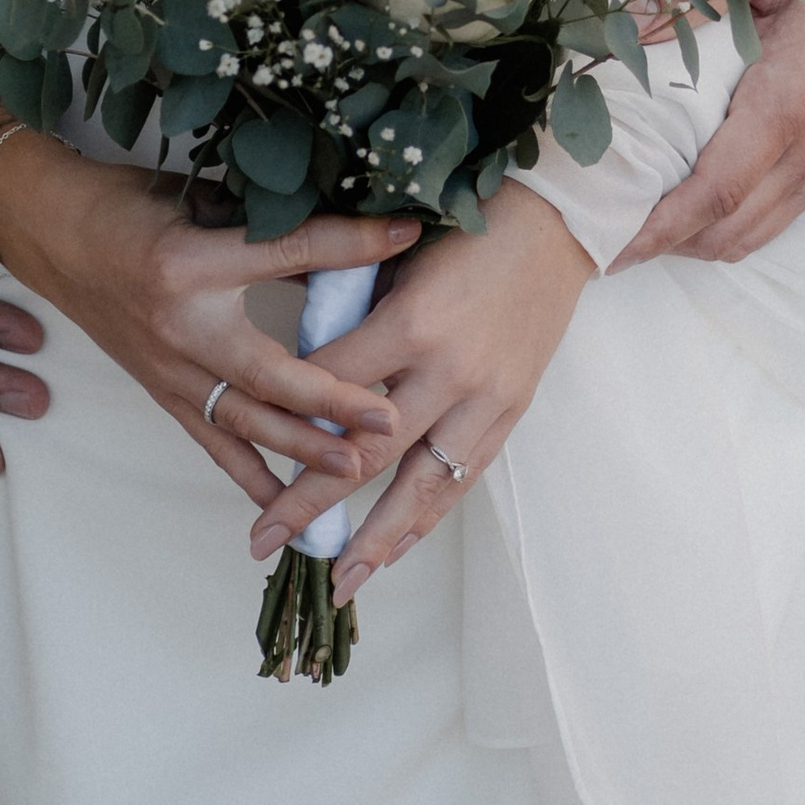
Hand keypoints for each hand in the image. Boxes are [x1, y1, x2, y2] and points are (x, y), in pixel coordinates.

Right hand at [0, 132, 422, 515]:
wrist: (53, 235)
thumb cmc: (126, 205)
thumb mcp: (198, 197)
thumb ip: (265, 224)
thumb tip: (344, 232)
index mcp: (192, 258)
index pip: (288, 251)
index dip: (350, 244)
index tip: (407, 237)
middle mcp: (181, 325)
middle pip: (270, 371)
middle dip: (334, 399)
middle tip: (389, 417)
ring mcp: (168, 368)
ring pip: (245, 420)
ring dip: (302, 449)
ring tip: (356, 467)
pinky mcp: (161, 392)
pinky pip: (211, 441)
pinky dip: (248, 474)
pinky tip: (284, 505)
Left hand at [248, 185, 593, 602]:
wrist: (555, 222)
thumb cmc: (467, 225)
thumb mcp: (398, 255)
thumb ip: (353, 307)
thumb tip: (301, 357)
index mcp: (412, 321)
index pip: (331, 385)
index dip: (289, 416)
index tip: (249, 446)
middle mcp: (449, 370)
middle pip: (367, 453)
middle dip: (312, 501)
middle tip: (263, 538)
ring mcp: (485, 398)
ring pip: (421, 486)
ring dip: (376, 540)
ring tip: (338, 583)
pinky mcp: (511, 412)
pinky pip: (462, 479)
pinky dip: (426, 519)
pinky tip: (396, 549)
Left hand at [613, 0, 804, 267]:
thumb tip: (626, 26)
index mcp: (790, 103)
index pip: (715, 193)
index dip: (659, 227)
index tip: (611, 242)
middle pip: (731, 232)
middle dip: (666, 246)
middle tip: (608, 234)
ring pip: (756, 235)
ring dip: (698, 241)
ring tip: (645, 222)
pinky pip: (779, 216)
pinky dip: (733, 225)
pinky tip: (698, 200)